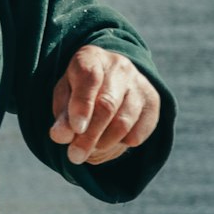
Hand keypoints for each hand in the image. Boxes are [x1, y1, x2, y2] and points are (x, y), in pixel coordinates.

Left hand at [49, 46, 159, 166]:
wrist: (110, 78)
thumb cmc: (80, 89)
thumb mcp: (64, 96)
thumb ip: (62, 115)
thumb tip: (60, 137)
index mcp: (91, 57)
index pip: (89, 78)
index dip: (82, 106)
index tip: (75, 129)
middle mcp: (119, 66)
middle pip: (107, 105)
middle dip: (89, 136)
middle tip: (75, 156)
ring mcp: (139, 83)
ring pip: (124, 123)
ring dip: (103, 144)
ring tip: (88, 152)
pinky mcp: (153, 102)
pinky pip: (138, 134)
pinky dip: (119, 146)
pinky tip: (106, 145)